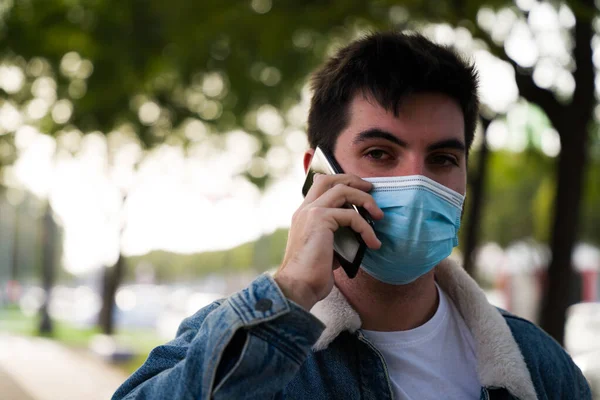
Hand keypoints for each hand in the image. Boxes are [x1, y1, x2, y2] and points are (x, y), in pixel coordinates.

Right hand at [274, 173, 382, 310]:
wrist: (298, 286)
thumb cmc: (311, 274)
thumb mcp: (325, 249)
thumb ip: (336, 235)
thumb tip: (357, 235)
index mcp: (303, 215)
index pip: (319, 185)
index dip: (340, 182)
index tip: (359, 189)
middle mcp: (305, 209)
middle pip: (329, 180)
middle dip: (353, 180)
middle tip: (371, 189)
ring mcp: (311, 212)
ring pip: (342, 190)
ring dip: (365, 200)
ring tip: (379, 215)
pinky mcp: (320, 219)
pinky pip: (351, 215)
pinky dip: (366, 228)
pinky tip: (373, 242)